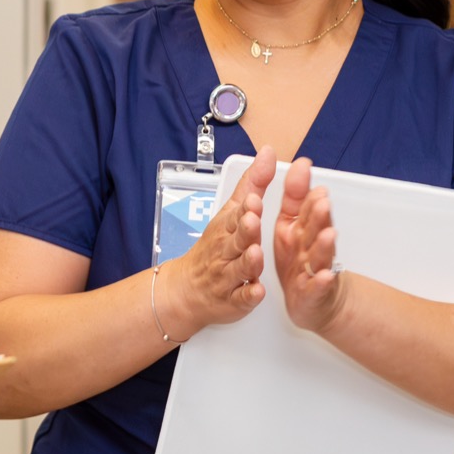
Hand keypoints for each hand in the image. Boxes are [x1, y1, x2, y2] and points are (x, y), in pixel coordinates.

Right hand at [157, 147, 272, 337]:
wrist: (186, 289)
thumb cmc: (214, 247)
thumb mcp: (230, 212)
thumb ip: (252, 183)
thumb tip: (267, 152)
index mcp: (227, 228)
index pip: (236, 215)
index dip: (245, 208)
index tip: (254, 199)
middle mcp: (226, 252)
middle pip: (236, 240)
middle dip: (245, 231)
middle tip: (254, 220)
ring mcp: (229, 277)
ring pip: (238, 268)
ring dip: (248, 261)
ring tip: (256, 253)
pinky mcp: (233, 301)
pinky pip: (241, 299)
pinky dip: (248, 296)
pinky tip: (257, 292)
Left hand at [270, 157, 345, 333]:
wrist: (312, 299)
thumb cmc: (300, 257)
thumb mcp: (293, 222)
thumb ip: (296, 194)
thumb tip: (301, 163)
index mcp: (303, 229)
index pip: (310, 210)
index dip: (311, 199)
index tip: (315, 186)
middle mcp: (312, 247)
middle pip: (317, 230)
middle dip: (320, 216)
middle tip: (322, 203)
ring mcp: (314, 269)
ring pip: (320, 256)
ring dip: (325, 245)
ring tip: (329, 235)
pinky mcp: (312, 293)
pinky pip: (316, 287)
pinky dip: (321, 282)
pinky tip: (326, 276)